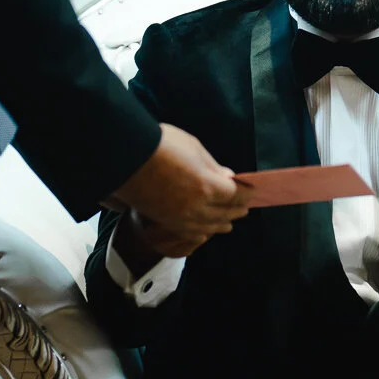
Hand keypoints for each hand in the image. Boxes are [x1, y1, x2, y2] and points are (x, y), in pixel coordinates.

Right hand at [107, 124, 247, 257]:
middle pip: (225, 213)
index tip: (252, 191)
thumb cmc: (162, 146)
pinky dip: (203, 232)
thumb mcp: (193, 148)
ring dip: (222, 224)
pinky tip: (206, 231)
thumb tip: (229, 178)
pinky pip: (191, 233)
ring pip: (209, 226)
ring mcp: (181, 217)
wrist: (126, 159)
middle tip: (245, 208)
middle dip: (237, 210)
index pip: (236, 195)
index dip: (245, 193)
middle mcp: (198, 207)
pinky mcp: (167, 221)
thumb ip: (213, 167)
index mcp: (208, 186)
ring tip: (230, 223)